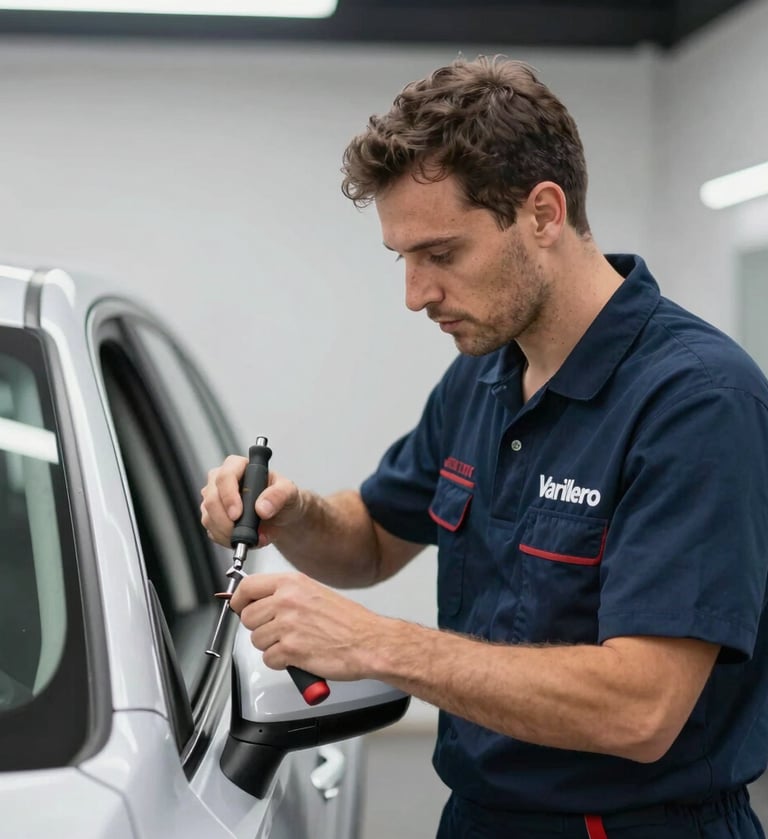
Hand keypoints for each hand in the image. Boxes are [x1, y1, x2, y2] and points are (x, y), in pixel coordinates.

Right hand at [200, 455, 304, 547]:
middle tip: (246, 533)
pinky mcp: (213, 517)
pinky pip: (212, 532)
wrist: (283, 517)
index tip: (237, 514)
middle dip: (227, 521)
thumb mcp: (290, 492)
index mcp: (239, 466)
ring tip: (254, 537)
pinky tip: (246, 538)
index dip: (228, 496)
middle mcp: (222, 480)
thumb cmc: (284, 498)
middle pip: (212, 499)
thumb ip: (279, 495)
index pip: (225, 476)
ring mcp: (215, 499)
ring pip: (209, 518)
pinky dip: (228, 540)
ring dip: (229, 534)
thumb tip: (262, 508)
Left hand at [230, 572, 381, 680]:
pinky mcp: (290, 650)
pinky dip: (281, 662)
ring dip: (271, 647)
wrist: (369, 641)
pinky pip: (268, 659)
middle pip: (247, 617)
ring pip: (256, 640)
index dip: (239, 600)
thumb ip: (285, 594)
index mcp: (292, 584)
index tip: (239, 607)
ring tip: (294, 643)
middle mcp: (287, 601)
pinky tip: (298, 655)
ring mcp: (287, 625)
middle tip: (278, 632)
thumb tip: (258, 600)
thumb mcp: (314, 592)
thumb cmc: (348, 621)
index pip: (247, 587)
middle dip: (259, 628)